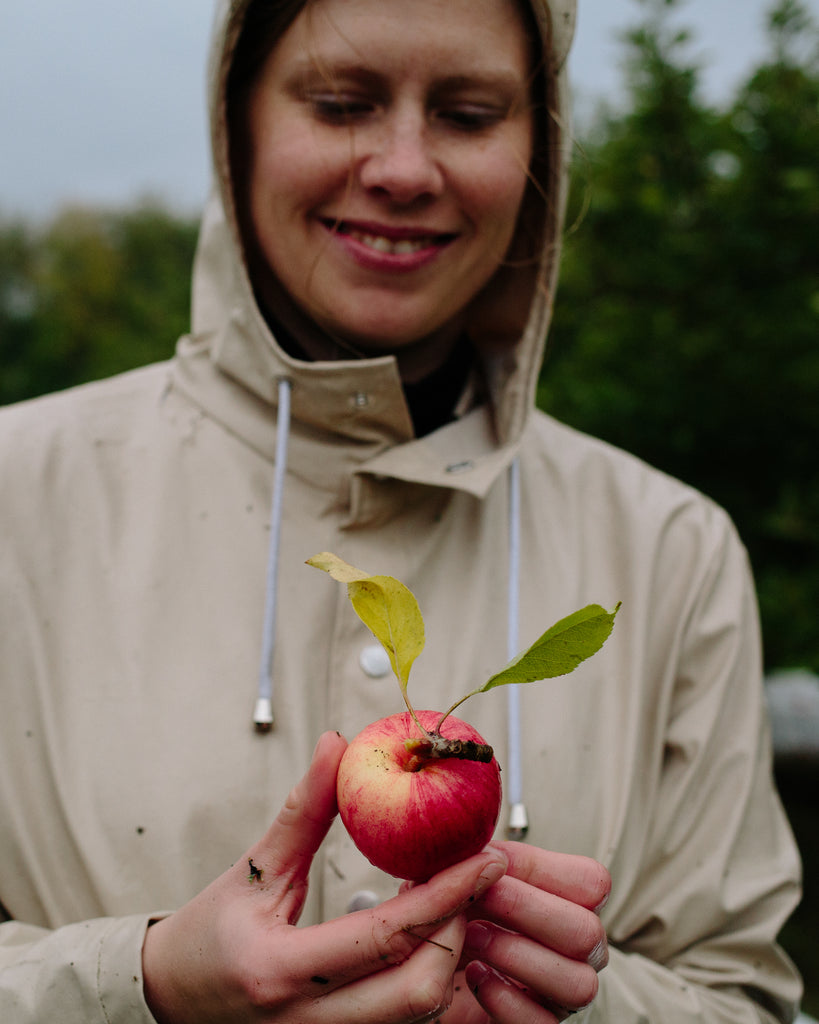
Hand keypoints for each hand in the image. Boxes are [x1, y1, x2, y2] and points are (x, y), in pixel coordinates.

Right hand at [142, 731, 508, 1023]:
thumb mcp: (252, 870)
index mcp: (280, 970)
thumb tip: (338, 746)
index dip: (445, 894)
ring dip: (448, 960)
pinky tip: (429, 942)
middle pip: (418, 992)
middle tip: (467, 883)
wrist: (166, 1003)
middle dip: (457, 933)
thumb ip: (303, 811)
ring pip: (418, 1017)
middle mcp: (308, 1022)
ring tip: (450, 905)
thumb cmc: (205, 938)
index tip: (485, 858)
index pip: (385, 935)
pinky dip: (428, 985)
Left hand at [434, 842, 610, 1022]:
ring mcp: (561, 993)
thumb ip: (476, 859)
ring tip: (472, 938)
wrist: (428, 965)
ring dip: (517, 955)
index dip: (546, 870)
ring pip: (577, 984)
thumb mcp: (461, 876)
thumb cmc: (454, 913)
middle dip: (529, 911)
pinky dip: (505, 999)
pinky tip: (474, 975)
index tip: (497, 864)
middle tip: (482, 898)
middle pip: (587, 933)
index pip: (593, 883)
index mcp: (569, 904)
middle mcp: (576, 951)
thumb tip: (487, 852)